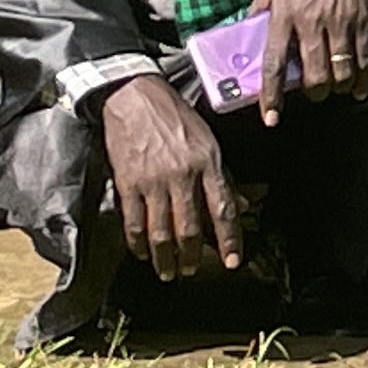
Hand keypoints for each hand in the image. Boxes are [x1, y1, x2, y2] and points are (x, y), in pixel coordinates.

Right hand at [98, 72, 242, 277]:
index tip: (232, 262)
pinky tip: (142, 253)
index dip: (229, 239)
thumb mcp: (208, 140)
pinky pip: (134, 223)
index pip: (222, 208)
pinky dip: (138, 244)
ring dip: (165, 258)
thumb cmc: (175, 117)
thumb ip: (221, 175)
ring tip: (167, 271)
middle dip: (192, 256)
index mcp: (207, 161)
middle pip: (190, 228)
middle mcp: (182, 174)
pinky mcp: (127, 183)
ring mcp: (152, 181)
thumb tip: (240, 205)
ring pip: (161, 233)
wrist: (134, 96)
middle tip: (191, 271)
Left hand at [249, 0, 367, 114]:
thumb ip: (260, 8)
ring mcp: (341, 21)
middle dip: (313, 93)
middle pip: (314, 76)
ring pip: (341, 73)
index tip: (272, 117)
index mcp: (285, 11)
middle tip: (312, 91)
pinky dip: (363, 79)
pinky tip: (359, 85)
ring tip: (333, 85)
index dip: (272, 95)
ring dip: (337, 86)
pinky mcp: (364, 20)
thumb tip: (246, 32)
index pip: (275, 62)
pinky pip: (366, 60)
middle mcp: (312, 19)